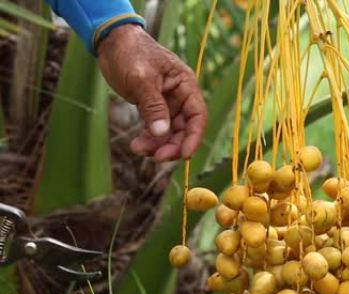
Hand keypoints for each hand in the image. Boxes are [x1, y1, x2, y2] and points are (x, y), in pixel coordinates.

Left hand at [97, 24, 206, 160]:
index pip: (198, 116)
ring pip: (169, 132)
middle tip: (157, 157)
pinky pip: (155, 129)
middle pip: (185, 128)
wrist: (111, 42)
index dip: (194, 137)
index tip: (185, 155)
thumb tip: (162, 134)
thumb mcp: (142, 80)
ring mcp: (167, 103)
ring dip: (158, 145)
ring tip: (138, 149)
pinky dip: (148, 139)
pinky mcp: (152, 108)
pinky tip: (137, 144)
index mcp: (185, 85)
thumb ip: (153, 107)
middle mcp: (180, 96)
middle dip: (173, 145)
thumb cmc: (130, 53)